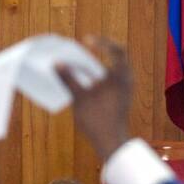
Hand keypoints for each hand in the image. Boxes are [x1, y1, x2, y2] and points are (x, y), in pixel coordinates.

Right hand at [56, 36, 133, 160]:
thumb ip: (68, 79)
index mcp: (121, 76)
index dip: (101, 42)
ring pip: (113, 69)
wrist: (111, 142)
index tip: (86, 41)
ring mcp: (125, 89)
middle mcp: (126, 80)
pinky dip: (98, 76)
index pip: (117, 50)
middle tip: (83, 48)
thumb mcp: (79, 98)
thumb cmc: (97, 119)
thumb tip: (57, 64)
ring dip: (97, 65)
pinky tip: (85, 81)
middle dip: (99, 51)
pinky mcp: (120, 97)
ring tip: (81, 64)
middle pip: (116, 57)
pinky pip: (111, 80)